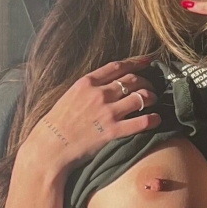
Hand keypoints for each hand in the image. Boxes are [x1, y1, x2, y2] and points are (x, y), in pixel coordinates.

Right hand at [18, 56, 160, 175]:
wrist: (50, 146)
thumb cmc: (56, 123)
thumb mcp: (69, 96)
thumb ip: (88, 88)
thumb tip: (106, 84)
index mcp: (86, 82)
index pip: (117, 66)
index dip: (136, 62)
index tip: (147, 61)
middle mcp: (99, 94)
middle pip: (132, 80)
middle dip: (146, 81)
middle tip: (150, 86)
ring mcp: (107, 112)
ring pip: (141, 97)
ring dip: (151, 97)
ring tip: (153, 100)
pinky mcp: (113, 131)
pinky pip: (141, 122)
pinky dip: (153, 119)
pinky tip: (157, 119)